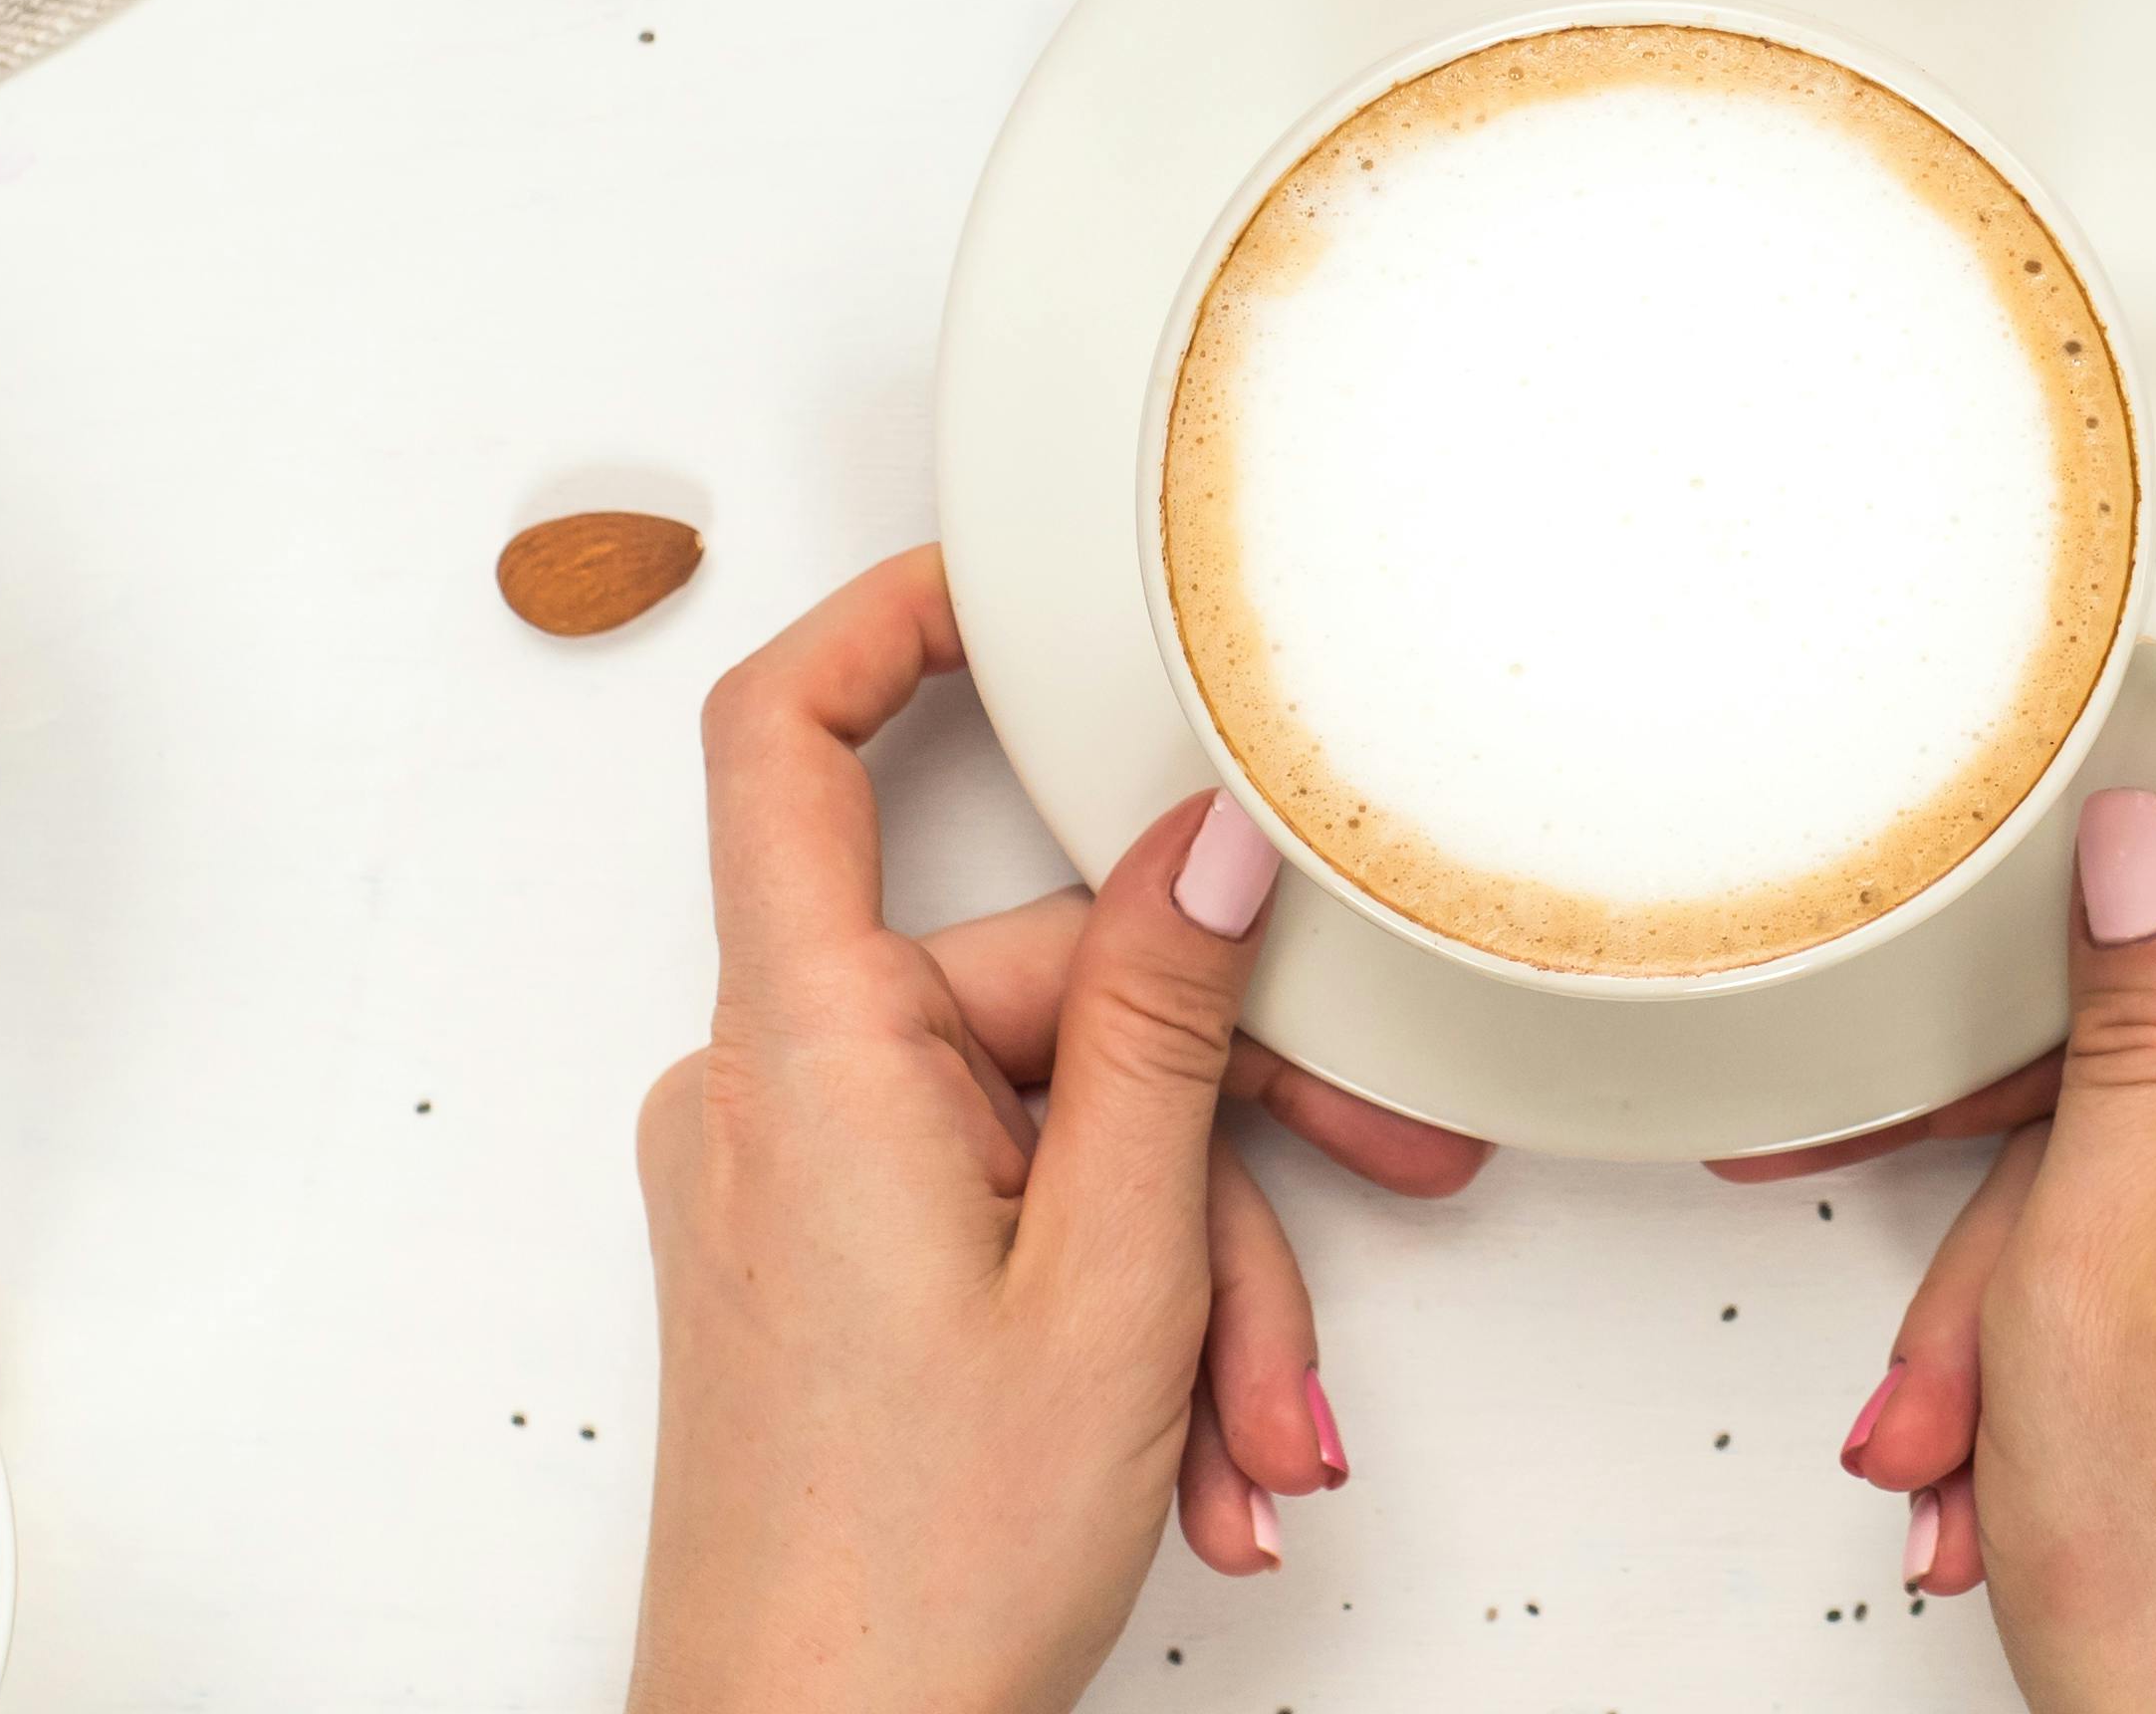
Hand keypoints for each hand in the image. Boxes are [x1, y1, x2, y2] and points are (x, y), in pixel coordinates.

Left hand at [627, 550, 1484, 1713]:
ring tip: (1257, 1427)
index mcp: (809, 1052)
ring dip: (1196, 1273)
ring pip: (1057, 1127)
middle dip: (1224, 1122)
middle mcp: (777, 1093)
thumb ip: (1163, 1033)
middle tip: (1377, 1173)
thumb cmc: (909, 1573)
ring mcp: (798, 1183)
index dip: (883, 623)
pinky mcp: (826, 1264)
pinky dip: (1127, 1318)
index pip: (783, 743)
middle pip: (1036, 989)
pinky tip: (1199, 1452)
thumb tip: (1205, 850)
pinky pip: (1010, 1213)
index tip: (1006, 583)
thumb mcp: (1113, 1273)